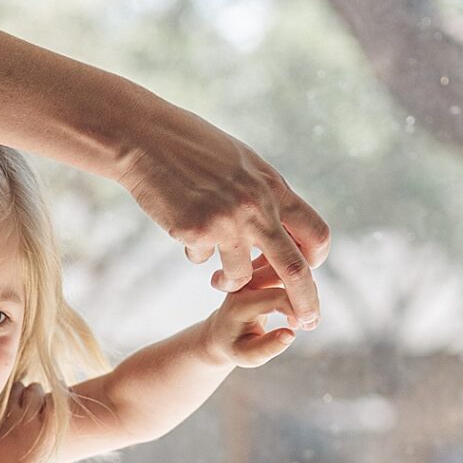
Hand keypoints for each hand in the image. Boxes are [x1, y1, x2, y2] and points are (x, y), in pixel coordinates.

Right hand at [114, 102, 328, 325]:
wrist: (147, 139)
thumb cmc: (193, 147)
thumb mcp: (243, 165)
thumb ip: (264, 195)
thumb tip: (282, 226)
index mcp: (273, 188)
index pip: (315, 234)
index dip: (315, 260)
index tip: (308, 274)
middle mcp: (256, 206)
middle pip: (294, 268)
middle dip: (305, 301)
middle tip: (309, 323)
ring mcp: (226, 221)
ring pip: (240, 276)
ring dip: (229, 282)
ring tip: (218, 279)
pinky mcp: (196, 231)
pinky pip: (201, 259)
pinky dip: (195, 253)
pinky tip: (182, 226)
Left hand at [200, 261, 302, 370]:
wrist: (223, 331)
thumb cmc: (236, 345)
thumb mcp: (248, 356)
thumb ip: (268, 348)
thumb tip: (291, 334)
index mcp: (240, 301)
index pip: (278, 297)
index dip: (298, 311)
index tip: (303, 327)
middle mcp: (245, 280)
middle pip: (287, 275)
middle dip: (306, 297)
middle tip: (310, 322)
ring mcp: (253, 269)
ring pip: (290, 265)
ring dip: (306, 287)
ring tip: (303, 313)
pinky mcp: (261, 265)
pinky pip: (288, 262)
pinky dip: (301, 278)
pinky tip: (300, 299)